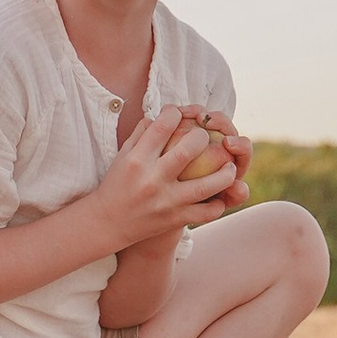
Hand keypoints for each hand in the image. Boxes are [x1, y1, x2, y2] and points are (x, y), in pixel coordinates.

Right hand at [88, 108, 243, 249]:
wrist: (107, 223)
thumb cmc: (116, 184)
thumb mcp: (122, 155)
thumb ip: (142, 133)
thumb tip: (162, 115)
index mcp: (137, 159)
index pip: (163, 126)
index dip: (175, 114)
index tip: (180, 114)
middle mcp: (152, 179)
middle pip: (189, 150)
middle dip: (203, 137)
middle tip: (205, 137)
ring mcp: (166, 201)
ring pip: (207, 185)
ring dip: (224, 173)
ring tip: (229, 166)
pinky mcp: (174, 219)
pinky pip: (206, 212)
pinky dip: (218, 203)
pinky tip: (221, 194)